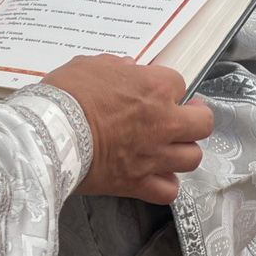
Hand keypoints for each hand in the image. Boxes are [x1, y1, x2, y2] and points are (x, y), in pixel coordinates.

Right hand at [42, 54, 212, 203]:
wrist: (52, 131)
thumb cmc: (69, 94)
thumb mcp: (90, 65)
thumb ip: (115, 65)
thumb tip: (126, 67)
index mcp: (154, 87)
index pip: (179, 83)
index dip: (166, 85)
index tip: (155, 88)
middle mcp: (163, 122)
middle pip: (203, 122)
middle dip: (195, 116)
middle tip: (183, 114)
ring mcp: (154, 155)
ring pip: (193, 157)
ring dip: (183, 150)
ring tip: (170, 146)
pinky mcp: (139, 183)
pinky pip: (170, 190)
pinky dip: (166, 183)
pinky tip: (156, 174)